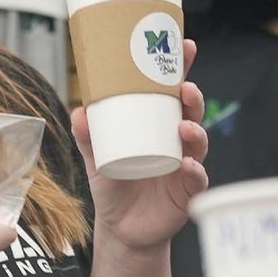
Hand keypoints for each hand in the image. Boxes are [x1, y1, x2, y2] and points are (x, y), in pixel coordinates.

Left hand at [71, 37, 209, 252]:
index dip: (182, 70)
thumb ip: (87, 136)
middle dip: (193, 97)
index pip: (172, 93)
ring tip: (184, 124)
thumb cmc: (114, 185)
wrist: (122, 229)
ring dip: (196, 130)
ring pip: (199, 142)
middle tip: (185, 87)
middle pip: (192, 112)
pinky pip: (197, 179)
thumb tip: (78, 110)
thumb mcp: (95, 157)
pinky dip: (195, 171)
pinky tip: (189, 165)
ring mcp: (185, 164)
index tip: (187, 47)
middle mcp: (176, 141)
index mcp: (158, 125)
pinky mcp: (187, 192)